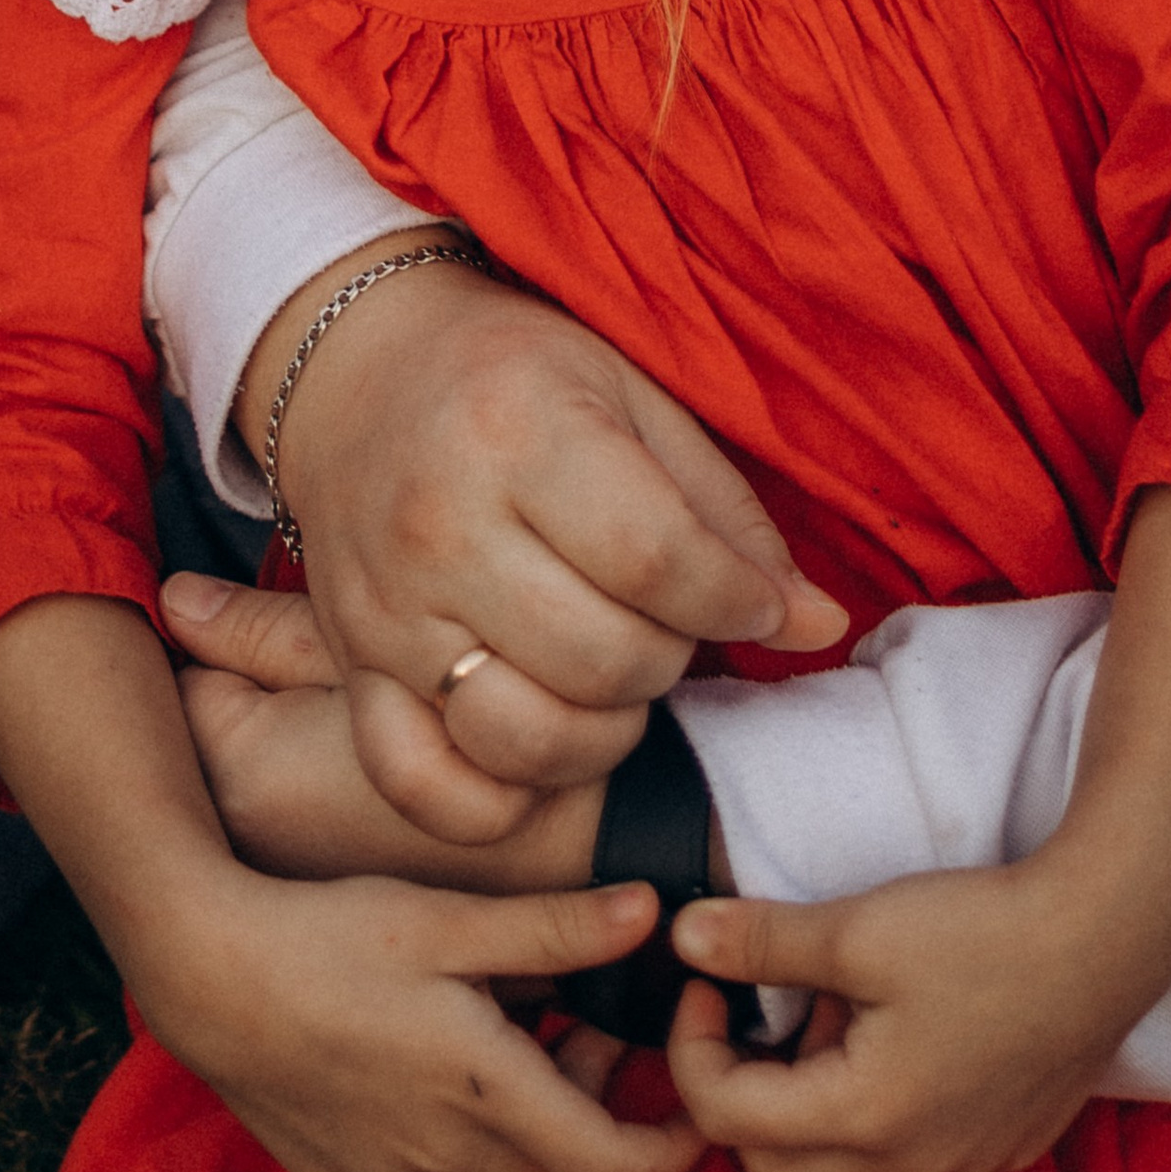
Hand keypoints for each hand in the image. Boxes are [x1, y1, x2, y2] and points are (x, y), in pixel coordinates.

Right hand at [0, 595, 676, 1171]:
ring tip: (522, 1021)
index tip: (699, 1117)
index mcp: (480, 1092)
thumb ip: (556, 929)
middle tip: (599, 1031)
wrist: (203, 973)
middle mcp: (440, 1157)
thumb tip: (653, 912)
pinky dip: (465, 1128)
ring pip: (494, 1166)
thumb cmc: (328, 932)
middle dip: (597, 1110)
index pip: (607, 1164)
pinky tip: (444, 1052)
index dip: (667, 1151)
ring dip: (529, 1114)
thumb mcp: (450, 920)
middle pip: (556, 1165)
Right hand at [238, 252, 844, 837]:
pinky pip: (424, 788)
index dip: (736, 602)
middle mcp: (441, 525)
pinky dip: (498, 800)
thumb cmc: (517, 376)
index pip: (657, 561)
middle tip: (669, 623)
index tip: (757, 604)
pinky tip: (537, 744)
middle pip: (604, 660)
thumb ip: (726, 514)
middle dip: (671, 659)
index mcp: (519, 431)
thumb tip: (818, 625)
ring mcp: (386, 609)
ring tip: (612, 676)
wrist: (363, 371)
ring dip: (604, 735)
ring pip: (527, 738)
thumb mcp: (633, 396)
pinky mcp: (352, 668)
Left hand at [659, 859, 1169, 1171]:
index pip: (727, 1118)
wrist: (1110, 936)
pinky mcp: (998, 1148)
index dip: (692, 1046)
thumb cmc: (985, 931)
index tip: (706, 983)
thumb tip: (685, 938)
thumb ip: (763, 941)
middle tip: (764, 1013)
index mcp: (864, 1119)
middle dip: (744, 1096)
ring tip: (844, 1006)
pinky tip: (903, 1025)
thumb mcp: (860, 928)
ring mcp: (961, 1164)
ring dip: (815, 1100)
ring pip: (843, 1169)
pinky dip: (875, 1105)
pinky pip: (906, 1154)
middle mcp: (910, 1166)